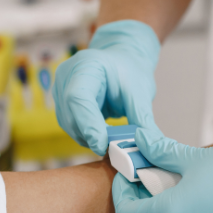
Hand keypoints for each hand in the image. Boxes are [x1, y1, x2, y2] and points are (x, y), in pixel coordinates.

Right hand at [53, 20, 160, 154]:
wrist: (121, 63)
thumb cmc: (130, 72)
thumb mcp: (141, 93)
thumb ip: (143, 121)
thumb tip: (151, 148)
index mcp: (86, 65)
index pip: (78, 98)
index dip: (89, 125)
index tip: (103, 146)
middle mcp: (66, 77)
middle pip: (71, 116)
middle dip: (93, 136)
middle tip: (116, 149)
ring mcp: (61, 92)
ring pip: (70, 127)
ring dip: (91, 139)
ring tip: (114, 140)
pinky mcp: (63, 106)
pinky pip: (72, 128)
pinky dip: (89, 136)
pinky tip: (104, 135)